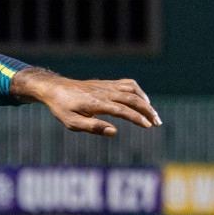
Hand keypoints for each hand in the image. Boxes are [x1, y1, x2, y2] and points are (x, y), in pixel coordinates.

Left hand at [11, 68, 160, 136]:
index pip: (123, 110)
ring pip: (133, 90)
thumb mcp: (72, 123)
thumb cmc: (63, 109)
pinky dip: (139, 92)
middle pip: (133, 99)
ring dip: (146, 102)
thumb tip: (114, 131)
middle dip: (148, 111)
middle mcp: (105, 92)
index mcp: (97, 104)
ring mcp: (108, 86)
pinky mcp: (108, 83)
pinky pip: (128, 84)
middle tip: (157, 123)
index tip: (148, 126)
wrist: (56, 89)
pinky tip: (143, 101)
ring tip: (153, 115)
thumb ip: (93, 127)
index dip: (137, 118)